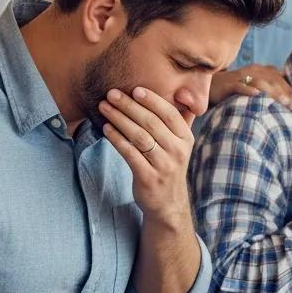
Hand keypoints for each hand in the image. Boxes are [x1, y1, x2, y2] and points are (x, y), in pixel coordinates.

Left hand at [98, 86, 194, 226]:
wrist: (168, 203)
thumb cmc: (168, 165)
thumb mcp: (180, 144)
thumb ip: (181, 119)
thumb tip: (182, 90)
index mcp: (186, 138)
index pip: (169, 114)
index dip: (152, 100)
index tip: (134, 89)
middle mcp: (178, 151)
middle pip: (151, 122)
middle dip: (129, 106)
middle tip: (112, 94)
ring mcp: (164, 166)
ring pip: (139, 136)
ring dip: (119, 119)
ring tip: (104, 108)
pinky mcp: (148, 178)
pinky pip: (130, 154)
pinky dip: (117, 139)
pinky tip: (106, 129)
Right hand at [208, 66, 291, 107]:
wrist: (210, 87)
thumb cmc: (235, 89)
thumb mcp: (253, 85)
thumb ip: (268, 86)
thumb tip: (287, 95)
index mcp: (259, 69)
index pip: (278, 77)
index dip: (289, 88)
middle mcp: (251, 70)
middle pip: (271, 79)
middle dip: (284, 92)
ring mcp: (240, 77)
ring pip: (259, 82)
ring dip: (271, 92)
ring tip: (282, 102)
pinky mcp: (228, 84)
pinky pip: (239, 86)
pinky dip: (248, 90)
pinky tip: (257, 95)